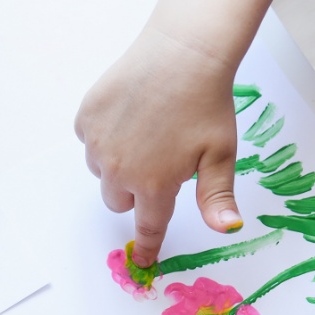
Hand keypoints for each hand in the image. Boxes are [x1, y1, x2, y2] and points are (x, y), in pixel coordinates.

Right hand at [75, 23, 244, 266]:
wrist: (183, 52)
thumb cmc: (206, 102)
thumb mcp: (221, 154)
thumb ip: (217, 197)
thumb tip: (228, 230)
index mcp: (154, 185)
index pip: (147, 228)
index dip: (147, 247)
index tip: (143, 261)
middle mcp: (119, 171)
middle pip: (119, 200)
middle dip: (135, 190)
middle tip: (158, 161)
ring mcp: (98, 146)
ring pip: (102, 170)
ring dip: (118, 162)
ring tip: (145, 132)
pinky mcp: (86, 120)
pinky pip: (90, 140)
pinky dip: (105, 134)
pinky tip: (130, 114)